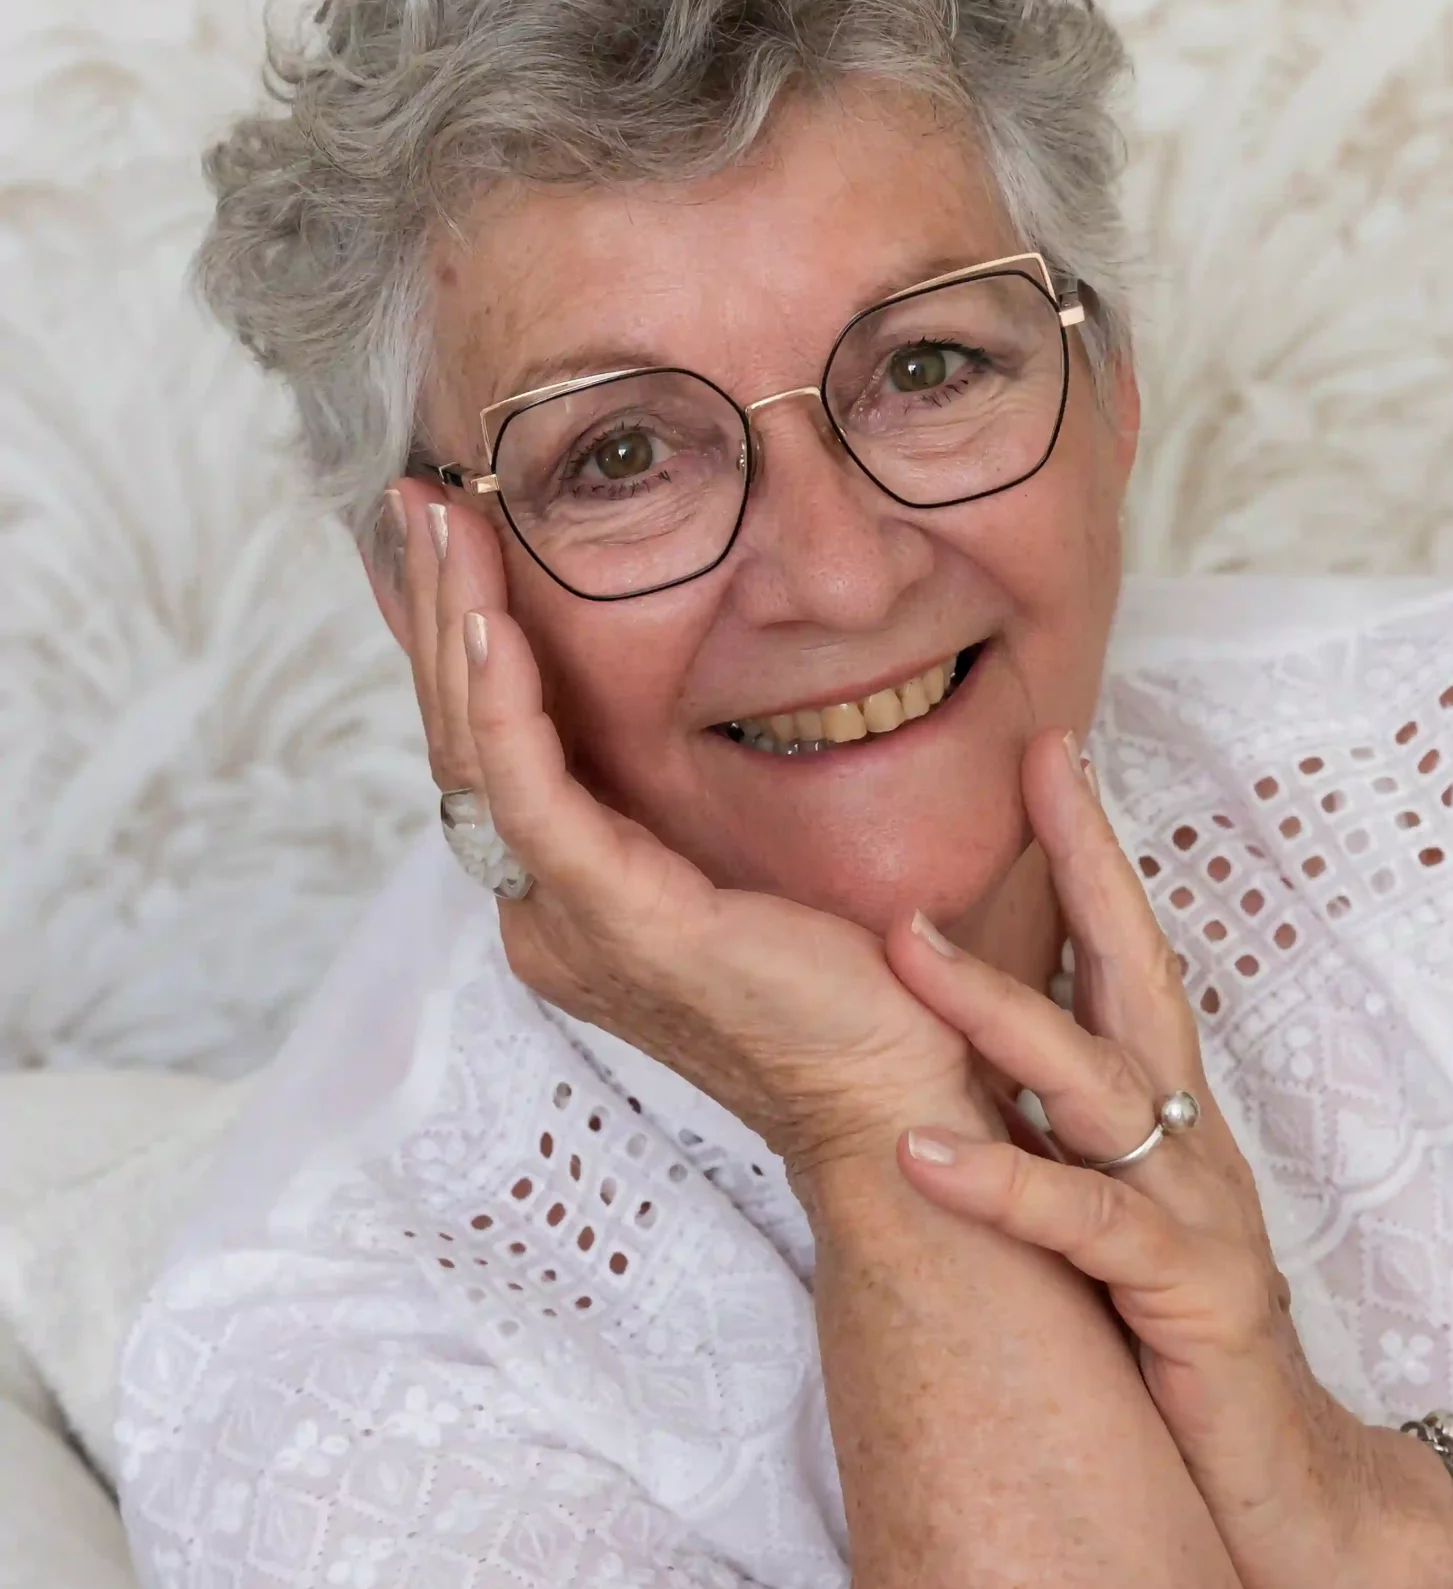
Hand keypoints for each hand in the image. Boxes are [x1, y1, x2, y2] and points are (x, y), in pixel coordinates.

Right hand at [373, 478, 978, 1171]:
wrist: (898, 1090)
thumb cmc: (853, 984)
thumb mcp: (753, 858)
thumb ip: (695, 795)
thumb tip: (692, 689)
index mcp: (574, 902)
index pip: (491, 751)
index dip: (462, 642)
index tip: (456, 536)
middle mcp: (549, 916)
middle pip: (462, 741)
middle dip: (437, 610)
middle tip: (419, 498)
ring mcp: (574, 926)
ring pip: (477, 755)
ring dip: (455, 627)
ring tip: (441, 521)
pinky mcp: (622, 924)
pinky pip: (534, 798)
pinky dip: (506, 707)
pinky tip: (494, 626)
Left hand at [883, 730, 1365, 1588]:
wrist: (1302, 1520)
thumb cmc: (1189, 1387)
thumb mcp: (1115, 1258)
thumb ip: (1064, 1171)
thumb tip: (956, 1102)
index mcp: (1169, 1139)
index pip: (1129, 974)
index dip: (1091, 866)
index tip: (1047, 764)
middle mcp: (1191, 1156)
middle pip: (1141, 980)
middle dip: (1087, 866)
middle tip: (1035, 764)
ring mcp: (1199, 1220)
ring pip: (1097, 1088)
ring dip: (997, 1012)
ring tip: (905, 947)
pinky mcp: (1190, 1298)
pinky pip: (1083, 1225)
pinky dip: (999, 1185)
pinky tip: (918, 1156)